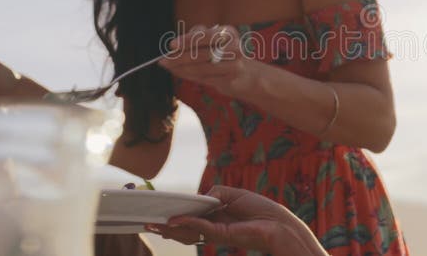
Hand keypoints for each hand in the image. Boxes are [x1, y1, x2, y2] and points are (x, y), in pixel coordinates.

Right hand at [146, 186, 325, 255]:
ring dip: (170, 228)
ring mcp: (217, 232)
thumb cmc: (261, 209)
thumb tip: (200, 197)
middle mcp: (214, 226)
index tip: (161, 211)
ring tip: (153, 225)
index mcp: (217, 216)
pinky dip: (186, 224)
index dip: (177, 214)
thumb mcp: (234, 194)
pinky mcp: (222, 235)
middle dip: (167, 226)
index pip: (192, 216)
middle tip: (148, 222)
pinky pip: (200, 228)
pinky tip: (174, 221)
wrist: (278, 224)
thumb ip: (215, 193)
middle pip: (186, 227)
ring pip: (188, 232)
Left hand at [157, 25, 264, 98]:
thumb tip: (172, 48)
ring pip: (201, 67)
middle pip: (200, 53)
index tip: (171, 45)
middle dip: (179, 58)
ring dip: (182, 69)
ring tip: (170, 68)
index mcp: (228, 32)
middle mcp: (233, 46)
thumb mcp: (213, 42)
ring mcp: (234, 63)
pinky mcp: (232, 78)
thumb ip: (195, 42)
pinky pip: (205, 78)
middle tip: (163, 61)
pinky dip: (190, 76)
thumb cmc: (224, 56)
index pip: (205, 35)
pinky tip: (181, 74)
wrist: (247, 75)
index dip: (187, 40)